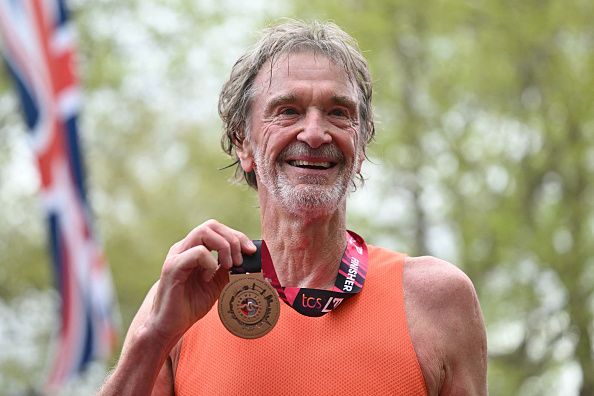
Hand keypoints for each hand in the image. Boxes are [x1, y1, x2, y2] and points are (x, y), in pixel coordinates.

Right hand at [145, 219, 255, 344]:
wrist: (170, 325)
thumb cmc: (191, 304)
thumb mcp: (218, 283)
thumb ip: (230, 269)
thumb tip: (250, 260)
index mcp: (193, 249)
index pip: (216, 229)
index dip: (237, 235)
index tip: (251, 251)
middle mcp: (183, 248)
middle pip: (210, 225)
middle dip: (232, 238)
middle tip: (241, 259)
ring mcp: (176, 256)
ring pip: (203, 233)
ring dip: (223, 247)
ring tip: (229, 266)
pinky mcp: (173, 268)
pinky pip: (197, 253)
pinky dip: (210, 264)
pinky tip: (208, 279)